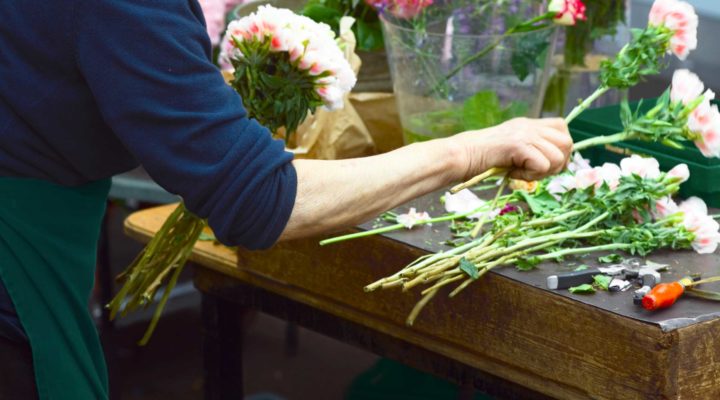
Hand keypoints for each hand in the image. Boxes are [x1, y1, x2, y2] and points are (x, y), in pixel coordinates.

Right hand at [453, 117, 572, 180]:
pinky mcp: (519, 145)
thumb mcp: (512, 150)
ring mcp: (525, 134)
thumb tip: (555, 164)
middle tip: (535, 172)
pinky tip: (514, 174)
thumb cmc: (482, 158)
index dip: (561, 148)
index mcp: (528, 124)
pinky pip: (543, 165)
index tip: (545, 163)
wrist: (462, 155)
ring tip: (521, 173)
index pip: (562, 127)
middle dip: (557, 163)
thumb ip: (531, 150)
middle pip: (567, 143)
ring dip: (542, 172)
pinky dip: (530, 176)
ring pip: (558, 157)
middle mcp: (529, 126)